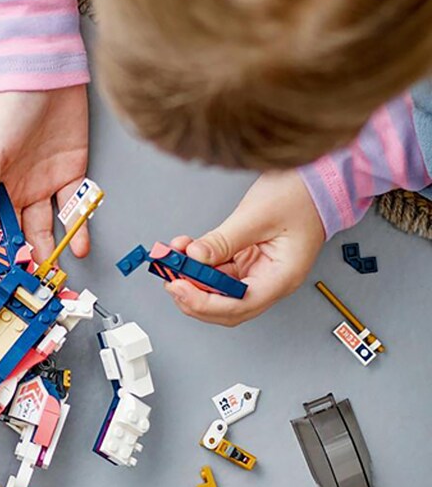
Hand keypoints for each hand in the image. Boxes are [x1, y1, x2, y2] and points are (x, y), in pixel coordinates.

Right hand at [0, 86, 88, 260]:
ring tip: (54, 273)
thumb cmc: (5, 108)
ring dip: (48, 251)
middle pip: (17, 234)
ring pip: (45, 228)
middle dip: (23, 260)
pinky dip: (76, 229)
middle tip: (30, 283)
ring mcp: (44, 185)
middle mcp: (15, 190)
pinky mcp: (72, 175)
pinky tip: (76, 247)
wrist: (43, 73)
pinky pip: (74, 210)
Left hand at [165, 170, 325, 325]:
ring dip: (192, 278)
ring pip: (217, 291)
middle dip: (193, 296)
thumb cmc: (302, 196)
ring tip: (172, 259)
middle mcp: (270, 280)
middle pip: (225, 307)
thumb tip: (193, 257)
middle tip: (169, 277)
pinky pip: (218, 272)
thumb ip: (222, 241)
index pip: (238, 306)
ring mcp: (258, 272)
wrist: (318, 179)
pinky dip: (199, 265)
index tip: (179, 287)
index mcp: (281, 277)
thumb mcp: (256, 216)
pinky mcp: (247, 260)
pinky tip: (184, 250)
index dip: (203, 303)